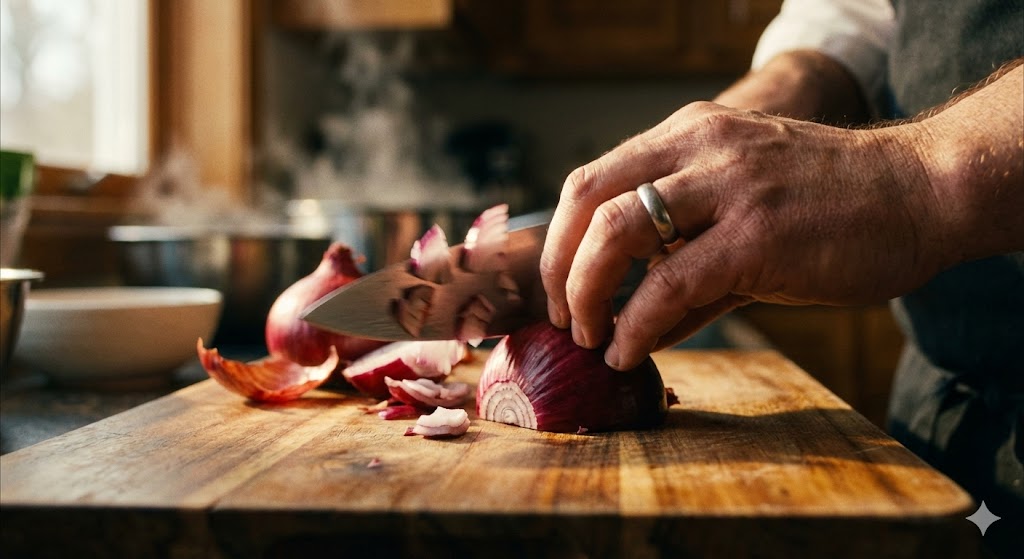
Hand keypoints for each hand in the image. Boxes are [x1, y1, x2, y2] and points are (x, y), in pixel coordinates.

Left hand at [540, 101, 945, 369]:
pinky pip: (670, 283)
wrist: (920, 191)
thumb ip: (686, 260)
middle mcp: (699, 148)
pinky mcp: (757, 234)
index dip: (559, 239)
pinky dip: (636, 325)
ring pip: (616, 232)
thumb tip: (638, 325)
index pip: (592, 180)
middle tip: (562, 317)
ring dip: (585, 294)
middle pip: (587, 199)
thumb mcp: (744, 209)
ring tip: (590, 338)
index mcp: (689, 135)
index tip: (556, 287)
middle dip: (557, 267)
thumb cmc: (832, 204)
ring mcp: (727, 187)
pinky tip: (630, 351)